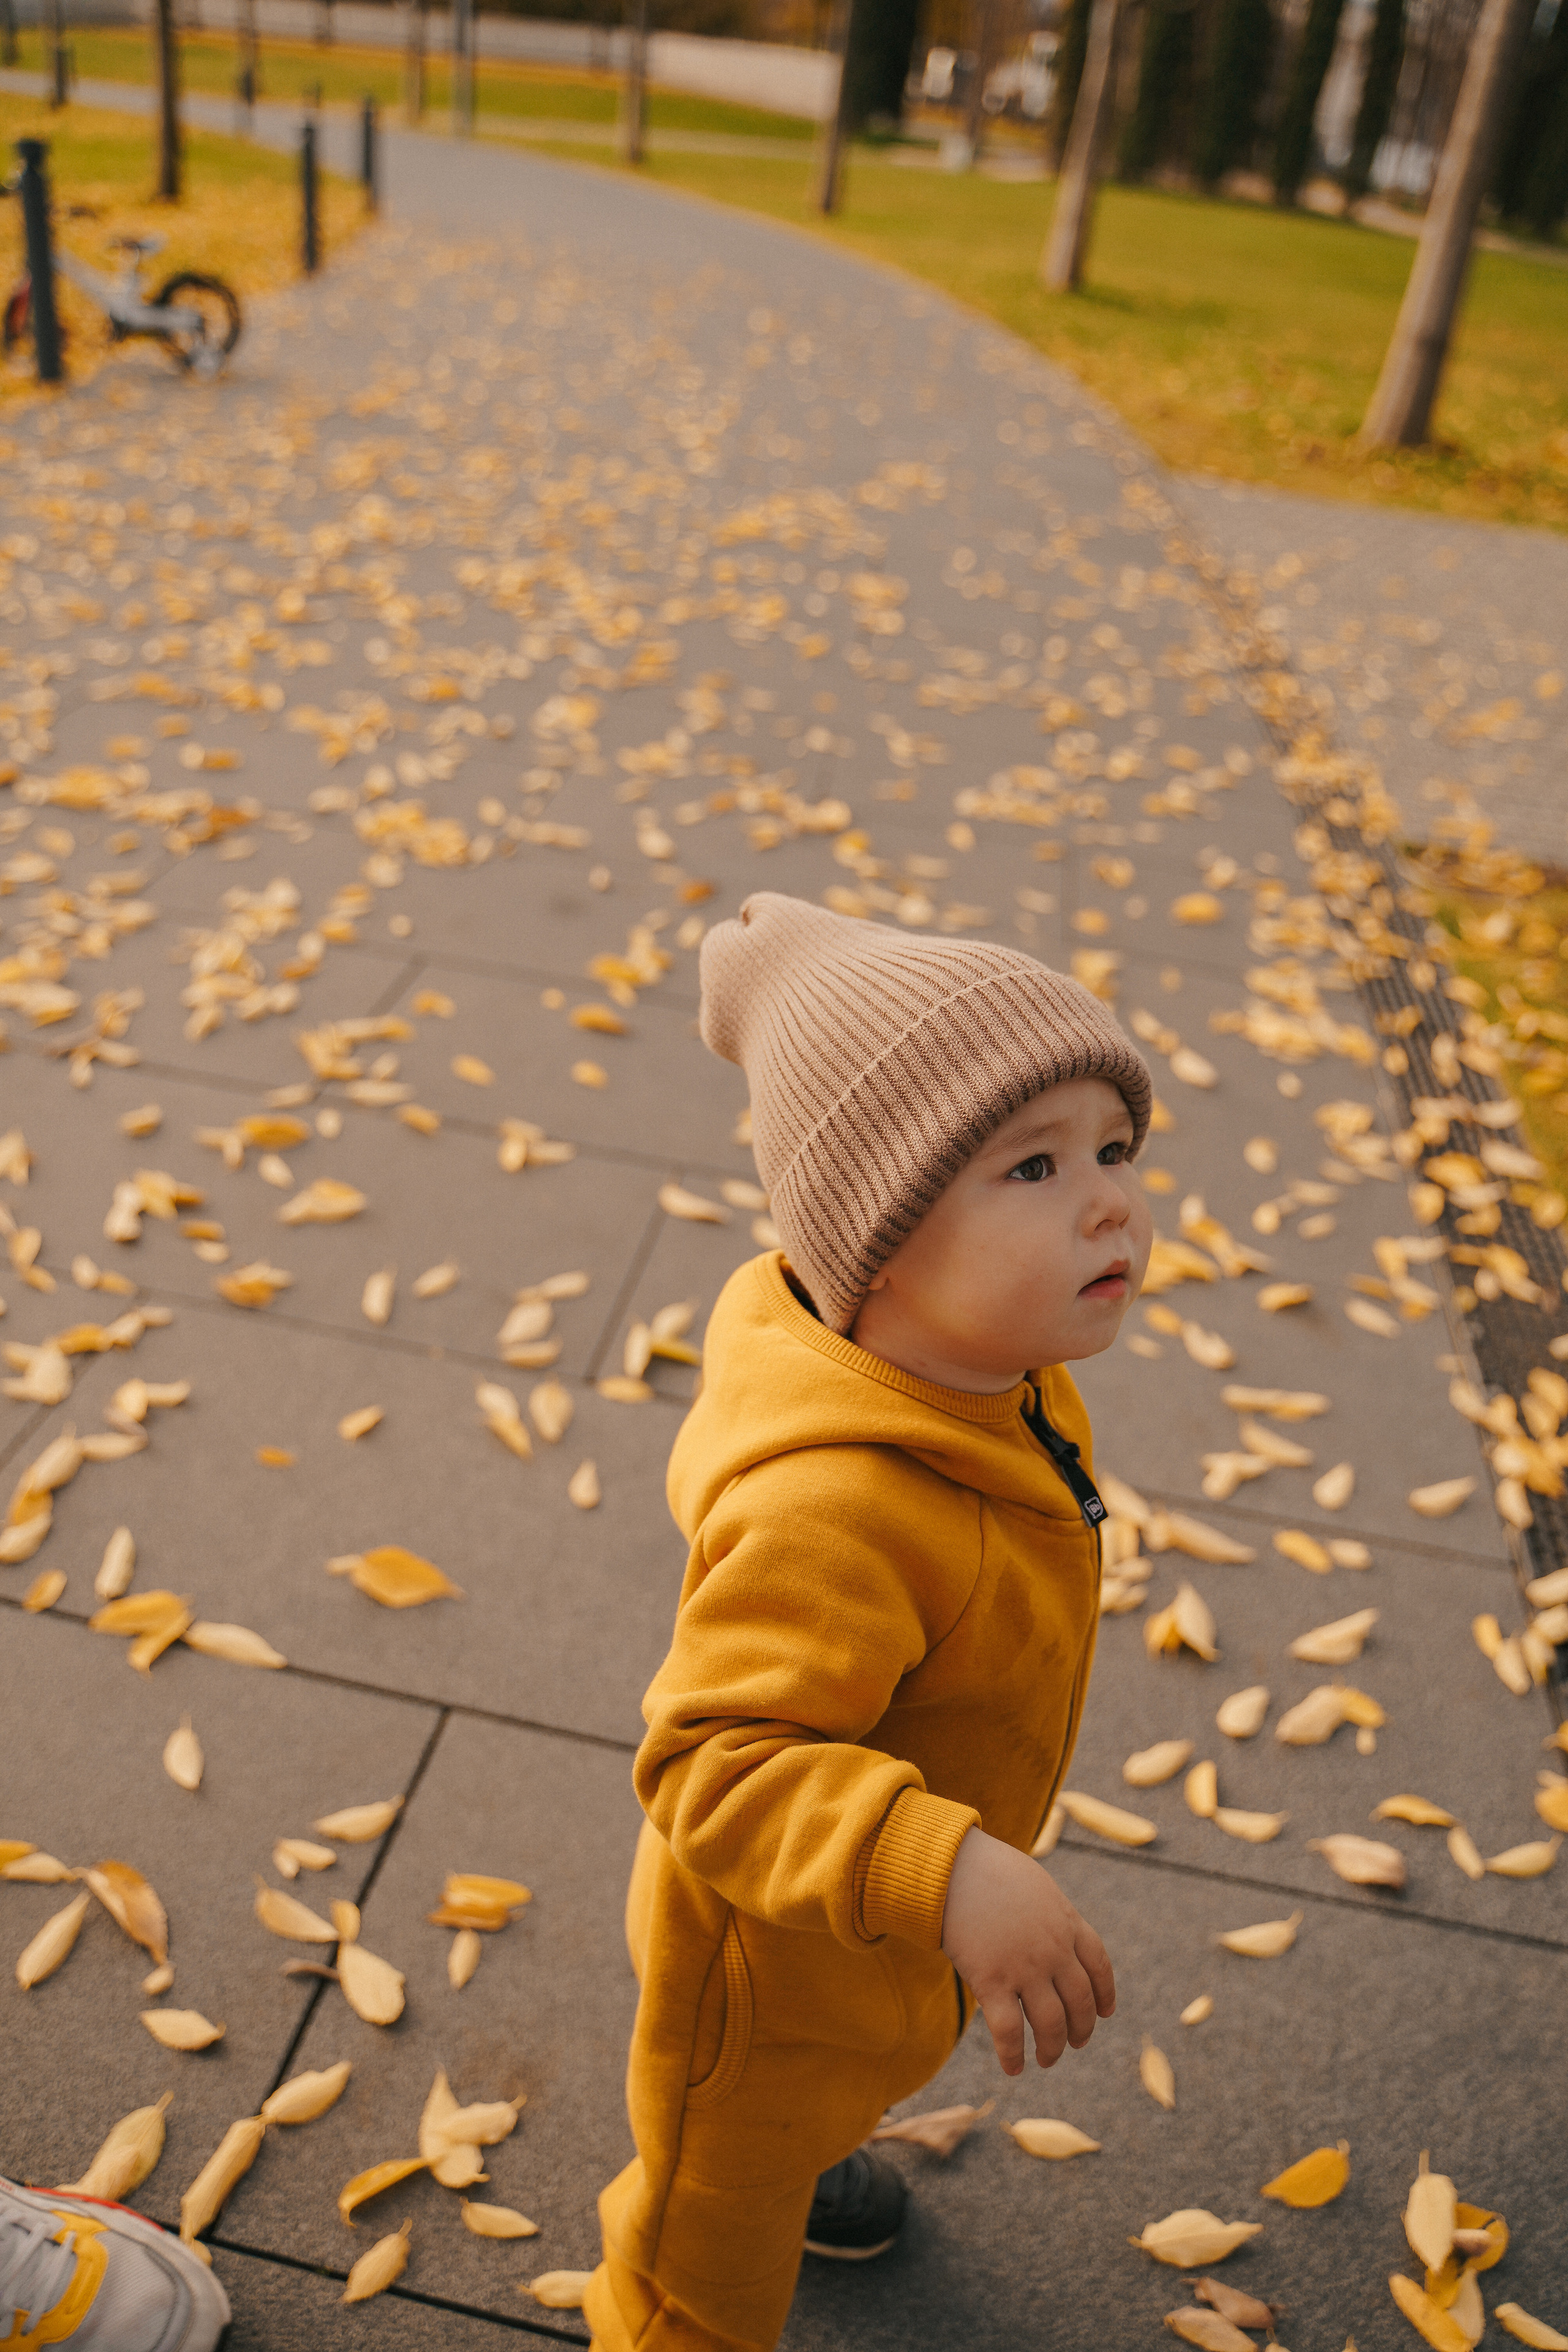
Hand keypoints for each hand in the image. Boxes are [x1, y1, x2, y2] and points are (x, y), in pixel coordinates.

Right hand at [939, 1828, 1114, 2076]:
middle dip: (1081, 2029)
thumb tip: (1049, 1929)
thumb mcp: (1034, 1886)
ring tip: (1047, 2059)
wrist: (953, 1866)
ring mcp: (1026, 1968)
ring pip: (1052, 2024)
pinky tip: (1013, 2068)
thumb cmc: (987, 1869)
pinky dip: (1013, 2056)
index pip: (1100, 1966)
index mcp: (1067, 1922)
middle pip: (1081, 2002)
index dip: (1105, 1994)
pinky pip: (1010, 2032)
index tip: (1104, 2013)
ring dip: (1052, 2048)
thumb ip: (1049, 1912)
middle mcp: (1054, 1949)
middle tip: (1074, 2043)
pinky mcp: (993, 1982)